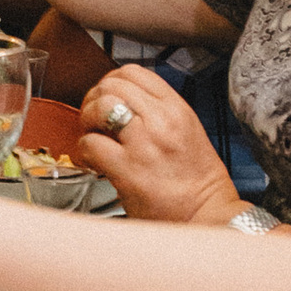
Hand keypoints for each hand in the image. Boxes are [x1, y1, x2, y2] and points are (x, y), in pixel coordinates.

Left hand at [73, 70, 240, 223]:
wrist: (206, 217)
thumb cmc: (197, 183)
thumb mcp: (188, 132)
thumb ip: (159, 114)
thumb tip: (125, 104)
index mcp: (177, 110)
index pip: (134, 73)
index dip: (112, 81)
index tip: (107, 97)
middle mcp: (161, 121)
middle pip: (111, 85)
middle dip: (95, 100)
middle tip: (94, 120)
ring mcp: (143, 144)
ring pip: (100, 107)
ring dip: (88, 120)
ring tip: (93, 136)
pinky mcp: (127, 169)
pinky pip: (91, 144)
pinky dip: (84, 151)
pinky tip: (93, 161)